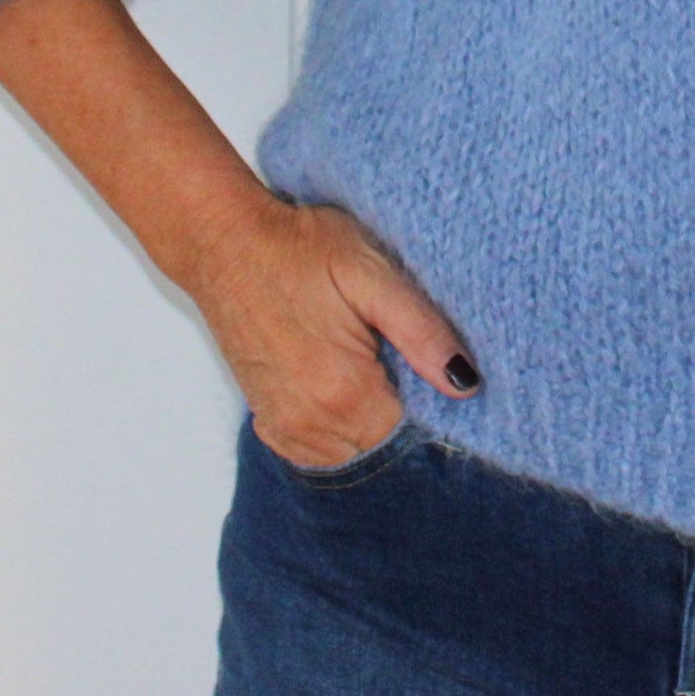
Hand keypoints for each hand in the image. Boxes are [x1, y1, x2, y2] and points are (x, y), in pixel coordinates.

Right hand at [187, 191, 482, 470]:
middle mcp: (311, 424)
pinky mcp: (268, 422)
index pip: (414, 432)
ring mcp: (285, 427)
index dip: (434, 403)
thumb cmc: (302, 248)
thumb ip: (421, 331)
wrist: (227, 243)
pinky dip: (340, 427)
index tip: (431, 365)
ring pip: (353, 452)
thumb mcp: (371, 272)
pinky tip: (344, 381)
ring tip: (370, 361)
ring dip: (371, 420)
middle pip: (384, 445)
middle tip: (398, 354)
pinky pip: (320, 450)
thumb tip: (467, 384)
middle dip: (403, 412)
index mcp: (344, 392)